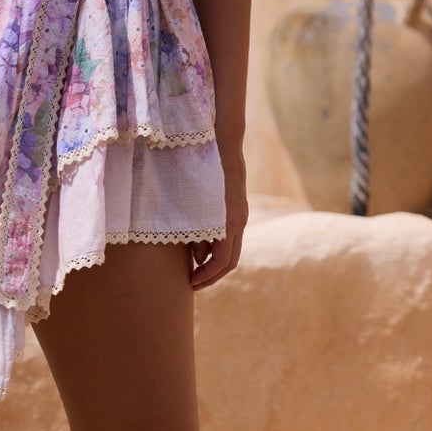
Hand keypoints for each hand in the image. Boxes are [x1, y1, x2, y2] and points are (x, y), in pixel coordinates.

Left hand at [189, 151, 247, 290]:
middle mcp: (238, 222)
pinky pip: (231, 238)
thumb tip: (197, 257)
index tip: (190, 283)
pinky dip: (217, 248)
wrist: (223, 147)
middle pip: (230, 262)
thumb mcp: (193, 206)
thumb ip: (195, 232)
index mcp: (228, 223)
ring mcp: (240, 217)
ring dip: (214, 262)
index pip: (222, 262)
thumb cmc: (203, 175)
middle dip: (211, 276)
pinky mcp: (237, 211)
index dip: (206, 276)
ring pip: (232, 250)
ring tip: (193, 267)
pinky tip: (199, 247)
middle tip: (192, 283)